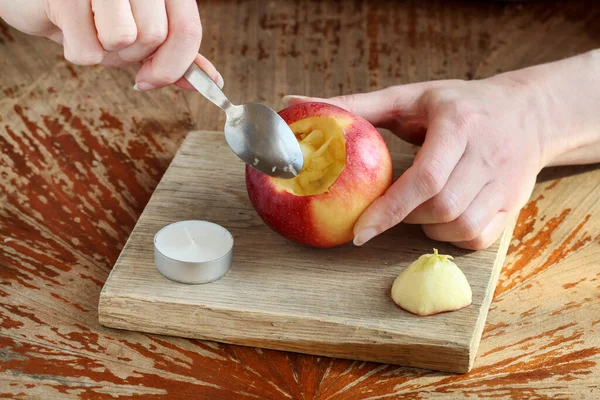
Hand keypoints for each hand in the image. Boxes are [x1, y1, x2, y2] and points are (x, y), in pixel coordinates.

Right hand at [0, 0, 221, 90]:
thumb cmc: (92, 13)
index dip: (174, 65)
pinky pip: (86, 50)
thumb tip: (211, 80)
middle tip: (110, 39)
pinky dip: (77, 51)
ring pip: (123, 39)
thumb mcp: (141, 33)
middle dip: (132, 54)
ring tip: (91, 30)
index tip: (152, 79)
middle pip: (154, 37)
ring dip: (105, 51)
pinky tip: (67, 28)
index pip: (187, 29)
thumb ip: (176, 54)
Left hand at [283, 77, 550, 249]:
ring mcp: (505, 184)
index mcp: (459, 124)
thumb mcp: (411, 96)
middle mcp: (487, 155)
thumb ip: (358, 105)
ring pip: (461, 227)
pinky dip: (453, 237)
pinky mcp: (513, 204)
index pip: (426, 178)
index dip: (390, 209)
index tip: (359, 232)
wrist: (527, 113)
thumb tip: (294, 103)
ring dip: (427, 227)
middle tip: (389, 209)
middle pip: (442, 207)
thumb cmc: (459, 104)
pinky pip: (479, 238)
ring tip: (417, 208)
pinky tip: (442, 217)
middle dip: (406, 217)